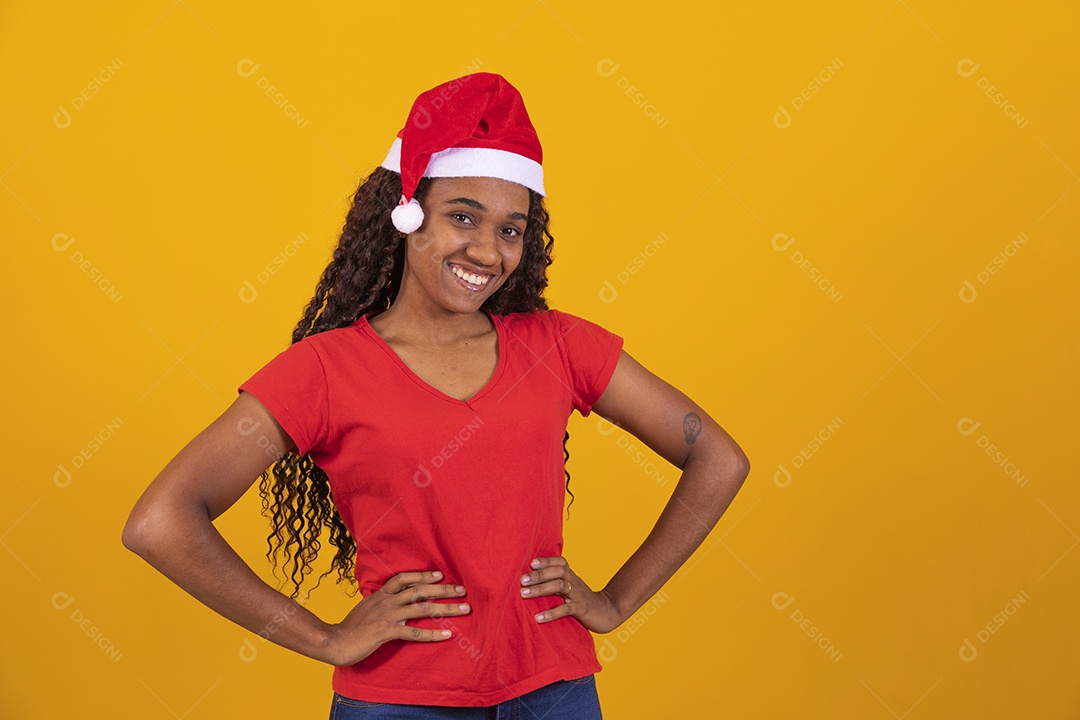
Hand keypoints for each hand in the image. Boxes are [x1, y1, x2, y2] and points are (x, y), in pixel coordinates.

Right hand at [323, 570, 470, 665]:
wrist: (334, 641)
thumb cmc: (350, 627)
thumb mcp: (365, 607)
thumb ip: (380, 601)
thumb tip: (392, 598)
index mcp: (381, 594)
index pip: (404, 578)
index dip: (423, 575)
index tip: (440, 574)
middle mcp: (387, 602)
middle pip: (419, 591)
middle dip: (443, 589)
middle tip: (462, 589)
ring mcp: (388, 616)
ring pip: (422, 609)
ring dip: (446, 608)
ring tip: (464, 608)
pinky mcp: (387, 632)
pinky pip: (414, 633)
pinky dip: (433, 633)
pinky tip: (447, 634)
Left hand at [520, 556, 622, 633]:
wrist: (606, 611)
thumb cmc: (581, 598)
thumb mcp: (570, 586)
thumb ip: (554, 580)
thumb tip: (529, 580)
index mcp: (570, 574)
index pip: (559, 561)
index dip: (546, 560)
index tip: (531, 563)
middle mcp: (573, 580)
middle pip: (557, 571)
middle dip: (539, 574)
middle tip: (522, 580)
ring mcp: (577, 594)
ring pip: (559, 586)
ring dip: (540, 589)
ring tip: (524, 594)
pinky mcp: (581, 609)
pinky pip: (565, 609)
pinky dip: (551, 613)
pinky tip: (538, 617)